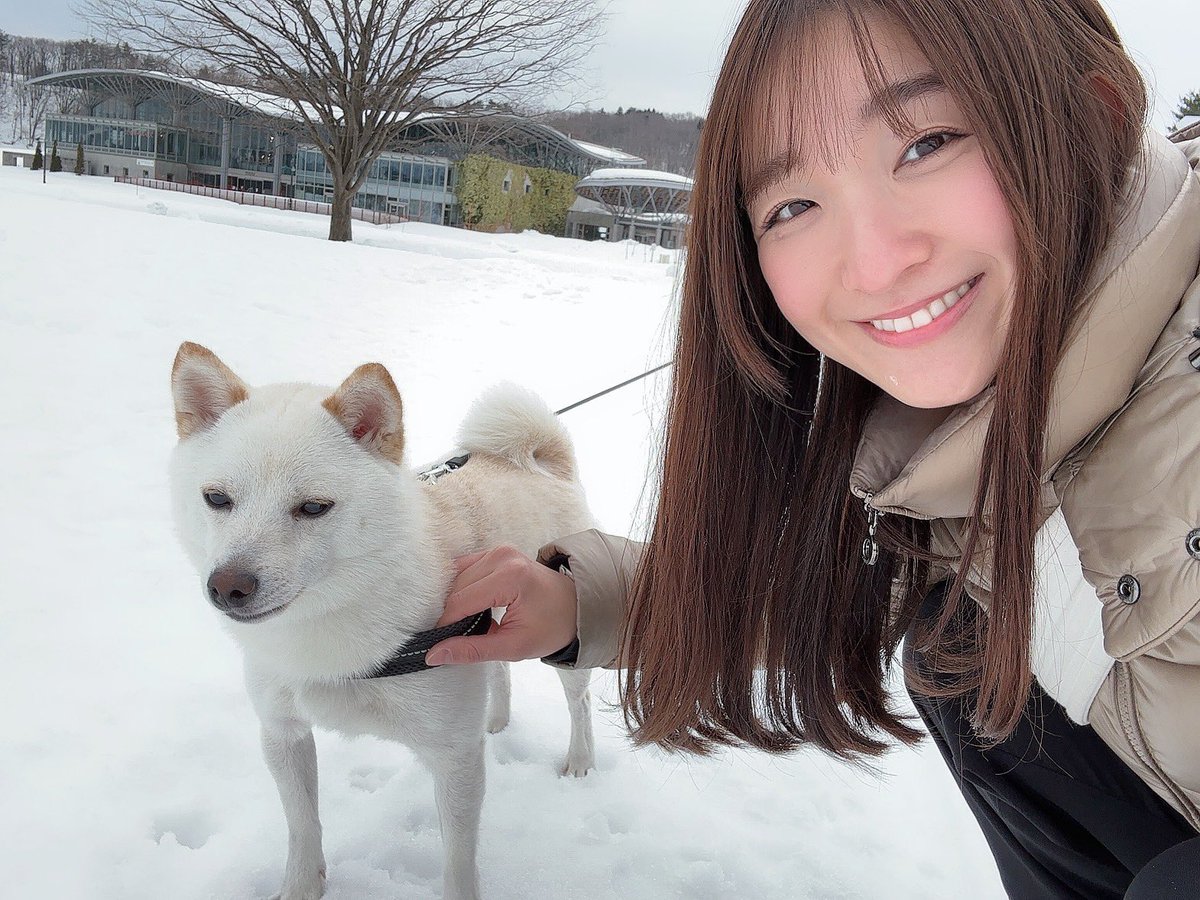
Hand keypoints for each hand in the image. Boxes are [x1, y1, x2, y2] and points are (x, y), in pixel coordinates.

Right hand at [425, 545, 577, 665]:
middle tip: (457, 638)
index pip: (460, 602)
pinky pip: (465, 568)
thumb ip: (473, 649)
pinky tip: (471, 606)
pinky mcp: (496, 552)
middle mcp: (502, 557)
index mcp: (510, 577)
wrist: (575, 607)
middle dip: (450, 614)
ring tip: (467, 624)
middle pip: (456, 589)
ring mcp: (499, 551)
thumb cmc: (551, 627)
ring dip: (455, 601)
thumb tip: (434, 654)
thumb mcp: (514, 646)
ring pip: (457, 578)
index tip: (439, 644)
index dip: (446, 625)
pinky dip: (461, 587)